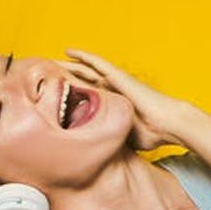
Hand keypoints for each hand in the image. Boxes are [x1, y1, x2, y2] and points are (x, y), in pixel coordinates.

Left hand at [61, 48, 196, 150]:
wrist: (167, 124)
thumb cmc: (150, 134)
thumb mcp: (120, 139)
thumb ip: (108, 141)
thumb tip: (95, 158)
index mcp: (111, 104)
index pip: (86, 97)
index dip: (69, 95)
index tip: (51, 96)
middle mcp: (112, 90)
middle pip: (82, 80)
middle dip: (64, 78)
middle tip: (43, 76)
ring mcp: (115, 82)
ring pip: (85, 69)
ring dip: (68, 65)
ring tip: (50, 61)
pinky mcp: (119, 76)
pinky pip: (97, 62)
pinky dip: (83, 56)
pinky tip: (68, 51)